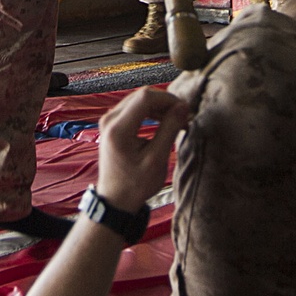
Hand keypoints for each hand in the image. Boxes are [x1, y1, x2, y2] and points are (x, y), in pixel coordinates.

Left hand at [96, 86, 190, 212]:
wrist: (116, 199)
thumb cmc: (136, 184)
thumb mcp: (157, 159)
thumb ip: (169, 129)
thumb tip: (183, 106)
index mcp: (118, 129)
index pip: (145, 97)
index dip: (168, 99)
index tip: (185, 110)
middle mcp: (110, 119)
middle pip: (142, 95)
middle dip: (166, 102)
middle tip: (184, 117)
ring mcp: (109, 120)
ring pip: (139, 100)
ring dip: (160, 107)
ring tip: (178, 121)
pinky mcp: (112, 124)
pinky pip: (134, 108)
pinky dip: (151, 112)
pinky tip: (165, 122)